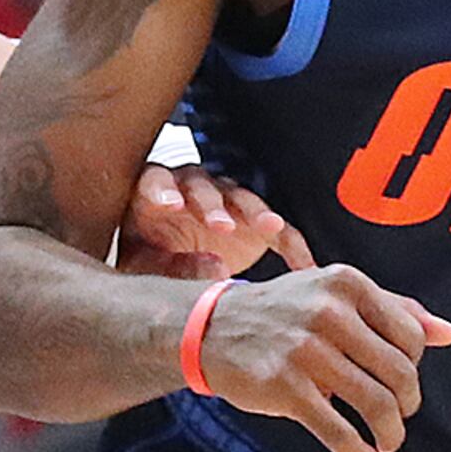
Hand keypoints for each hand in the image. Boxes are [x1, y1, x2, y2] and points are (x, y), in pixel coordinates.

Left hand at [118, 163, 313, 280]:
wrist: (174, 266)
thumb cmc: (149, 259)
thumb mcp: (146, 266)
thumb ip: (170, 267)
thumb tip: (215, 270)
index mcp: (153, 193)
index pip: (155, 182)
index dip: (162, 191)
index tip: (171, 206)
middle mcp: (193, 190)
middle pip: (204, 189)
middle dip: (213, 206)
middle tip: (222, 226)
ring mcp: (227, 202)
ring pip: (243, 200)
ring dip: (256, 212)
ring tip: (271, 227)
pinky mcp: (254, 224)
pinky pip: (277, 231)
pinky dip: (291, 245)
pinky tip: (304, 265)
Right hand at [190, 265, 450, 451]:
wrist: (212, 327)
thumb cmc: (285, 312)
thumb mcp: (335, 295)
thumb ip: (393, 309)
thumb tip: (450, 333)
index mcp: (347, 285)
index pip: (410, 336)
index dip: (413, 367)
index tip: (400, 384)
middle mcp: (329, 312)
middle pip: (398, 372)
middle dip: (407, 405)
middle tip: (398, 418)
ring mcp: (306, 350)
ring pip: (374, 403)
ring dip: (390, 433)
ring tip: (387, 442)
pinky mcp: (285, 387)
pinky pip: (338, 431)